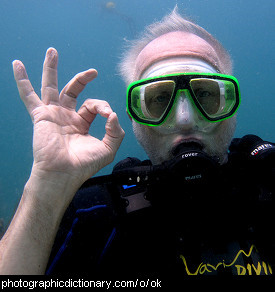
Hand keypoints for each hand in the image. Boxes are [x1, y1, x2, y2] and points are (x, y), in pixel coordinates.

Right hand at [13, 48, 124, 191]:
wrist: (63, 174)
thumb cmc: (84, 165)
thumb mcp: (108, 148)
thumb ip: (115, 131)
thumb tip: (113, 114)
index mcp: (81, 123)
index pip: (93, 106)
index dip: (103, 107)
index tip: (108, 115)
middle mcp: (66, 117)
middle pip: (72, 91)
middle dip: (82, 79)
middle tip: (93, 71)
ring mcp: (53, 114)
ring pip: (51, 86)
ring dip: (51, 68)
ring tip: (52, 51)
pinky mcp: (41, 116)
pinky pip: (29, 96)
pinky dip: (22, 80)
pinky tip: (17, 65)